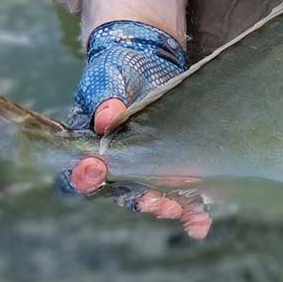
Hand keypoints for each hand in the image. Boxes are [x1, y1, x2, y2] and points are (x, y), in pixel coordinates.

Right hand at [61, 20, 211, 238]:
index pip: (80, 174)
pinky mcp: (172, 164)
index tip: (96, 169)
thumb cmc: (118, 70)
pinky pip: (179, 193)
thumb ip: (107, 98)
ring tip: (179, 210)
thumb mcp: (110, 79)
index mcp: (89, 147)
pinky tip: (201, 222)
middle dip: (138, 200)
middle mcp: (117, 165)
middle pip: (121, 194)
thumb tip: (107, 117)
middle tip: (153, 201)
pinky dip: (190, 210)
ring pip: (151, 198)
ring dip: (166, 207)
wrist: (147, 59)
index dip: (85, 178)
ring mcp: (145, 167)